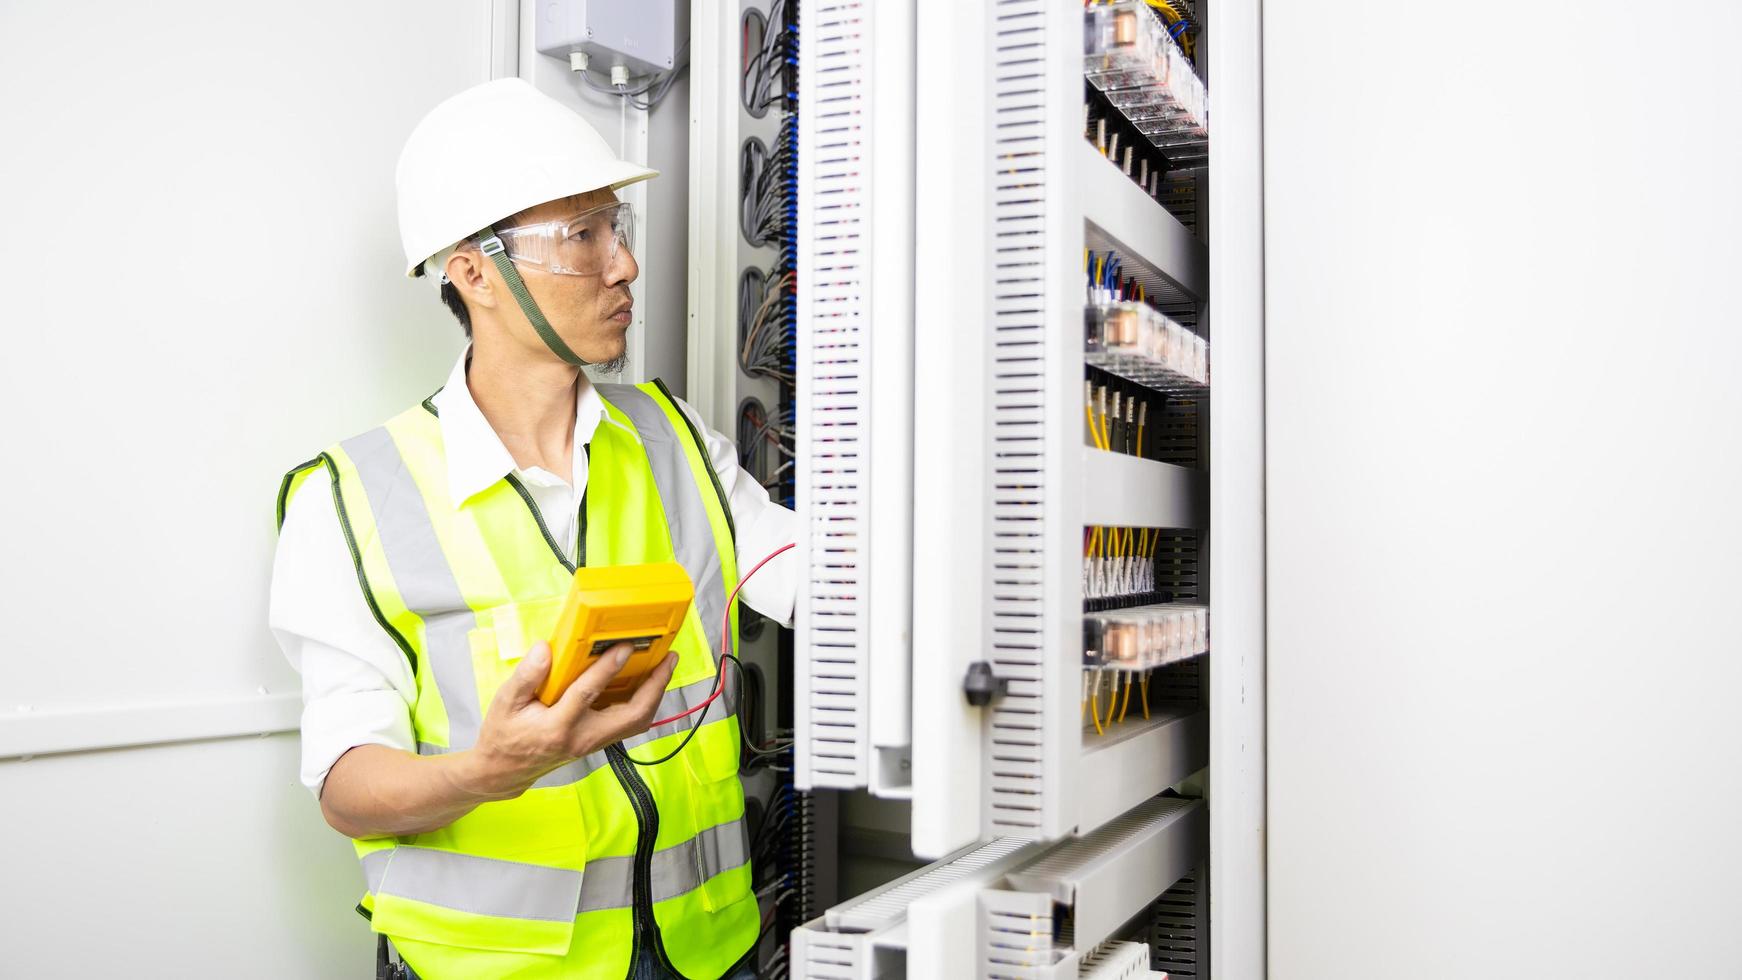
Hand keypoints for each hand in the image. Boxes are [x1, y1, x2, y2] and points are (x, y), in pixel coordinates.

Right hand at [459, 640, 677, 799]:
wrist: (505, 771)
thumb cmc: (505, 735)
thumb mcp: (505, 702)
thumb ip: (527, 675)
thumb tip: (545, 648)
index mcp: (557, 726)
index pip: (588, 694)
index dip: (608, 668)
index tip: (624, 646)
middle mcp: (582, 737)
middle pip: (632, 715)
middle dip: (655, 686)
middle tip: (667, 658)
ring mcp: (593, 743)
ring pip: (636, 722)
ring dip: (654, 695)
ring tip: (664, 667)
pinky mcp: (597, 742)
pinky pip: (629, 723)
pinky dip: (643, 702)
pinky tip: (645, 682)